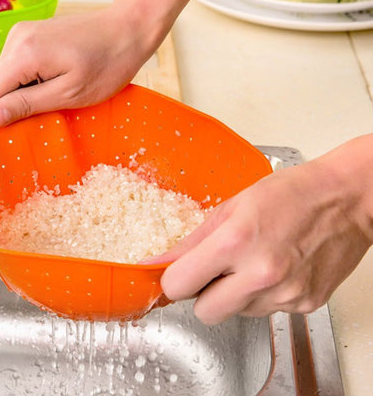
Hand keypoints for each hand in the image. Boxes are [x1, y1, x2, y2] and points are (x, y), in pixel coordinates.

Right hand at [0, 6, 156, 127]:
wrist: (128, 28)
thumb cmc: (107, 64)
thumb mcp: (69, 94)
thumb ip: (27, 105)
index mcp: (23, 54)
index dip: (5, 113)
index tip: (34, 116)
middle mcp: (16, 38)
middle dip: (19, 99)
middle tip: (55, 99)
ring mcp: (23, 31)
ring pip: (6, 75)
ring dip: (28, 87)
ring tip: (61, 84)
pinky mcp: (31, 31)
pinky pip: (18, 62)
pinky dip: (34, 75)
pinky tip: (59, 73)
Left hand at [151, 141, 372, 324]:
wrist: (347, 199)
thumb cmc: (292, 193)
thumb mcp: (232, 206)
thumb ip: (193, 240)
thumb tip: (160, 261)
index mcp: (236, 241)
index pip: (178, 285)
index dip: (174, 279)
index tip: (178, 273)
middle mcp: (261, 273)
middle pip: (204, 313)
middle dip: (202, 293)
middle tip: (215, 269)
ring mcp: (285, 294)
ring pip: (236, 313)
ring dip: (235, 294)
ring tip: (254, 260)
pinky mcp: (304, 305)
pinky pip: (265, 311)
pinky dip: (262, 296)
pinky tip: (275, 268)